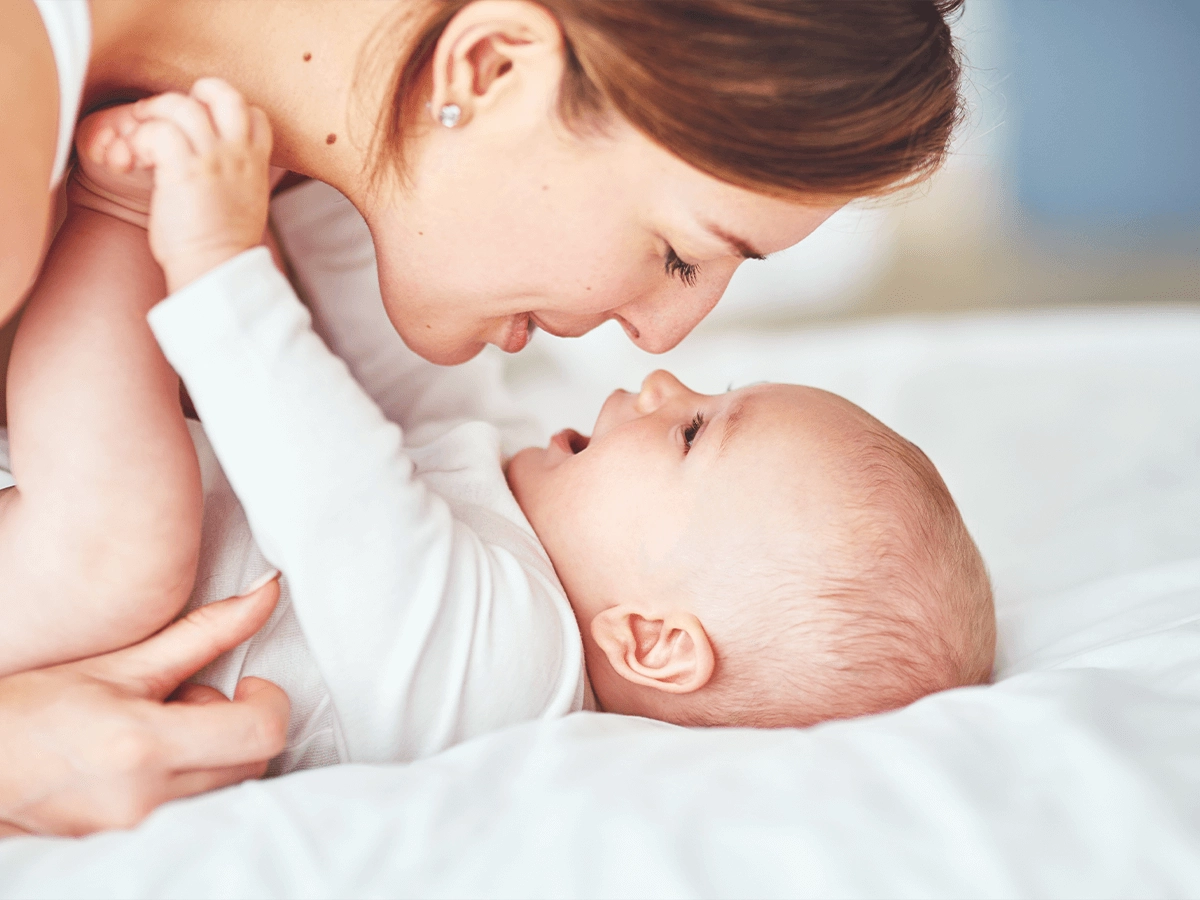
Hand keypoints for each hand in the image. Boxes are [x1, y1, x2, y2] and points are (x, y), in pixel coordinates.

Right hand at [0, 575, 288, 836]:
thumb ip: (204, 631)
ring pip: (226, 787)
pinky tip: (147, 763)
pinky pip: (193, 809)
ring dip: (212, 754)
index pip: (261, 733)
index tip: (249, 686)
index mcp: (145, 746)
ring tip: (161, 731)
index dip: (269, 702)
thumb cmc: (35, 709)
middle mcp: (146, 798)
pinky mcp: (129, 844)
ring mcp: (137, 829)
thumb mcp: (121, 663)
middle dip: (235, 724)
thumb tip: (267, 590)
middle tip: (188, 701)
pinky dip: (187, 780)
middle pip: (251, 762)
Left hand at [126, 78, 272, 292]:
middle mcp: (238, 154)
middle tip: (170, 112)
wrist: (218, 269)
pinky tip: (138, 159)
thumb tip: (217, 172)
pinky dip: (142, 138)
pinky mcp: (183, 169)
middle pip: (224, 94)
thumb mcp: (245, 204)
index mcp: (256, 164)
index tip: (204, 124)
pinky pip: (158, 131)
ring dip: (154, 112)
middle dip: (194, 93)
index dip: (226, 109)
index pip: (254, 114)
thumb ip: (237, 178)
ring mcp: (212, 159)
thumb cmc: (225, 247)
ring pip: (182, 105)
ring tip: (141, 131)